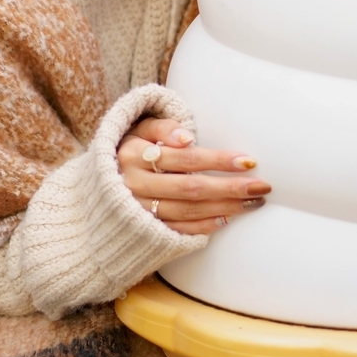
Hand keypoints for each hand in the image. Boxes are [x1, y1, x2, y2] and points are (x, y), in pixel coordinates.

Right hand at [118, 117, 270, 234]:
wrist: (94, 189)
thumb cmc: (127, 151)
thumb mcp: (136, 130)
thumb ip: (161, 127)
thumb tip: (187, 137)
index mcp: (133, 155)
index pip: (185, 158)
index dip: (218, 160)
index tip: (249, 161)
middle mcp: (135, 184)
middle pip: (191, 187)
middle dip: (230, 187)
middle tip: (262, 186)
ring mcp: (138, 211)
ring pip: (189, 211)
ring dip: (225, 206)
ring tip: (253, 201)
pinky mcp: (143, 229)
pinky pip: (179, 229)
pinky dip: (205, 226)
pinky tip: (227, 219)